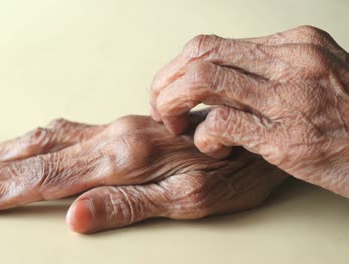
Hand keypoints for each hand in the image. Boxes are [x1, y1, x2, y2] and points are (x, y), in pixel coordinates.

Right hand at [0, 113, 286, 232]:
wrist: (251, 131)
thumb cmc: (231, 171)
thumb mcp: (190, 202)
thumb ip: (129, 206)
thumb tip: (74, 219)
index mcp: (124, 160)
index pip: (47, 178)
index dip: (2, 190)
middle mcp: (113, 138)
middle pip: (37, 153)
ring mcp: (116, 128)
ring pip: (46, 136)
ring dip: (5, 149)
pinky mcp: (122, 126)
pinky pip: (66, 128)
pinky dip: (33, 138)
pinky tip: (21, 142)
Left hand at [149, 25, 348, 196]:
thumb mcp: (317, 75)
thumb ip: (271, 71)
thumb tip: (217, 79)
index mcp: (295, 43)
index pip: (211, 44)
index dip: (177, 68)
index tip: (169, 90)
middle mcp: (291, 61)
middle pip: (199, 56)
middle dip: (165, 84)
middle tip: (162, 109)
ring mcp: (290, 96)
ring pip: (201, 81)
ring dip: (173, 105)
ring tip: (176, 125)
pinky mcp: (287, 136)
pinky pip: (220, 122)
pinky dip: (203, 136)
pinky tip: (213, 147)